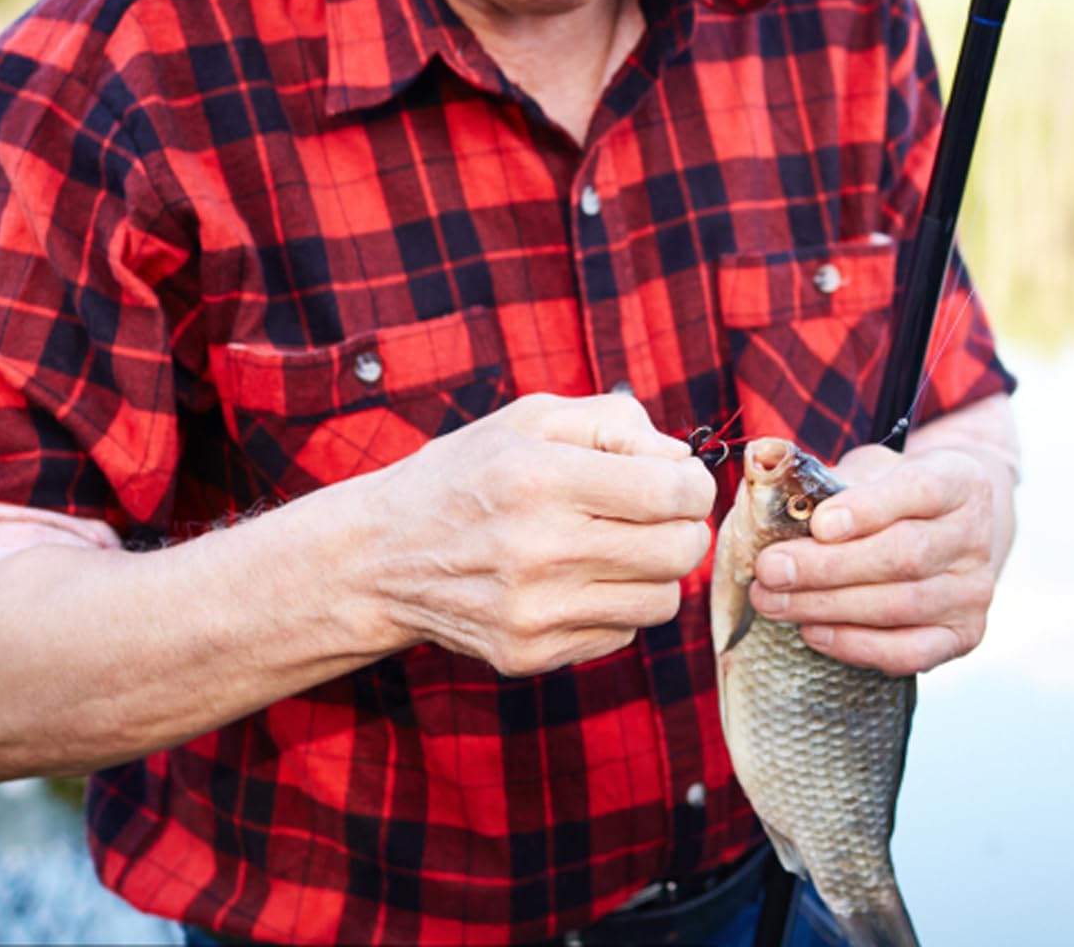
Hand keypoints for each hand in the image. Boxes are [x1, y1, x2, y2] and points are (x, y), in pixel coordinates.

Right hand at [360, 392, 714, 675]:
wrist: (380, 556)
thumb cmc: (468, 473)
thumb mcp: (531, 418)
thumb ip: (615, 422)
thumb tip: (680, 460)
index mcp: (542, 479)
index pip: (669, 493)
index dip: (694, 484)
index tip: (680, 480)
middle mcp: (539, 550)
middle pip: (679, 551)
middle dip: (684, 525)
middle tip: (659, 513)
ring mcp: (533, 612)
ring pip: (662, 601)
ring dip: (658, 571)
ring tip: (621, 546)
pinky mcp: (528, 655)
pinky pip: (622, 633)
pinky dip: (618, 604)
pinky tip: (581, 579)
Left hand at [748, 444, 1006, 676]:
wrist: (947, 529)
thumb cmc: (895, 495)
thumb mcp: (872, 469)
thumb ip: (831, 480)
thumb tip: (769, 493)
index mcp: (959, 480)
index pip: (918, 492)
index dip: (867, 509)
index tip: (818, 523)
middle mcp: (976, 536)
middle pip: (903, 556)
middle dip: (827, 566)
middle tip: (770, 569)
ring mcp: (974, 591)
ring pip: (899, 606)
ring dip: (827, 607)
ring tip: (774, 601)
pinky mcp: (963, 636)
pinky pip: (908, 652)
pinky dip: (855, 646)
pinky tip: (812, 631)